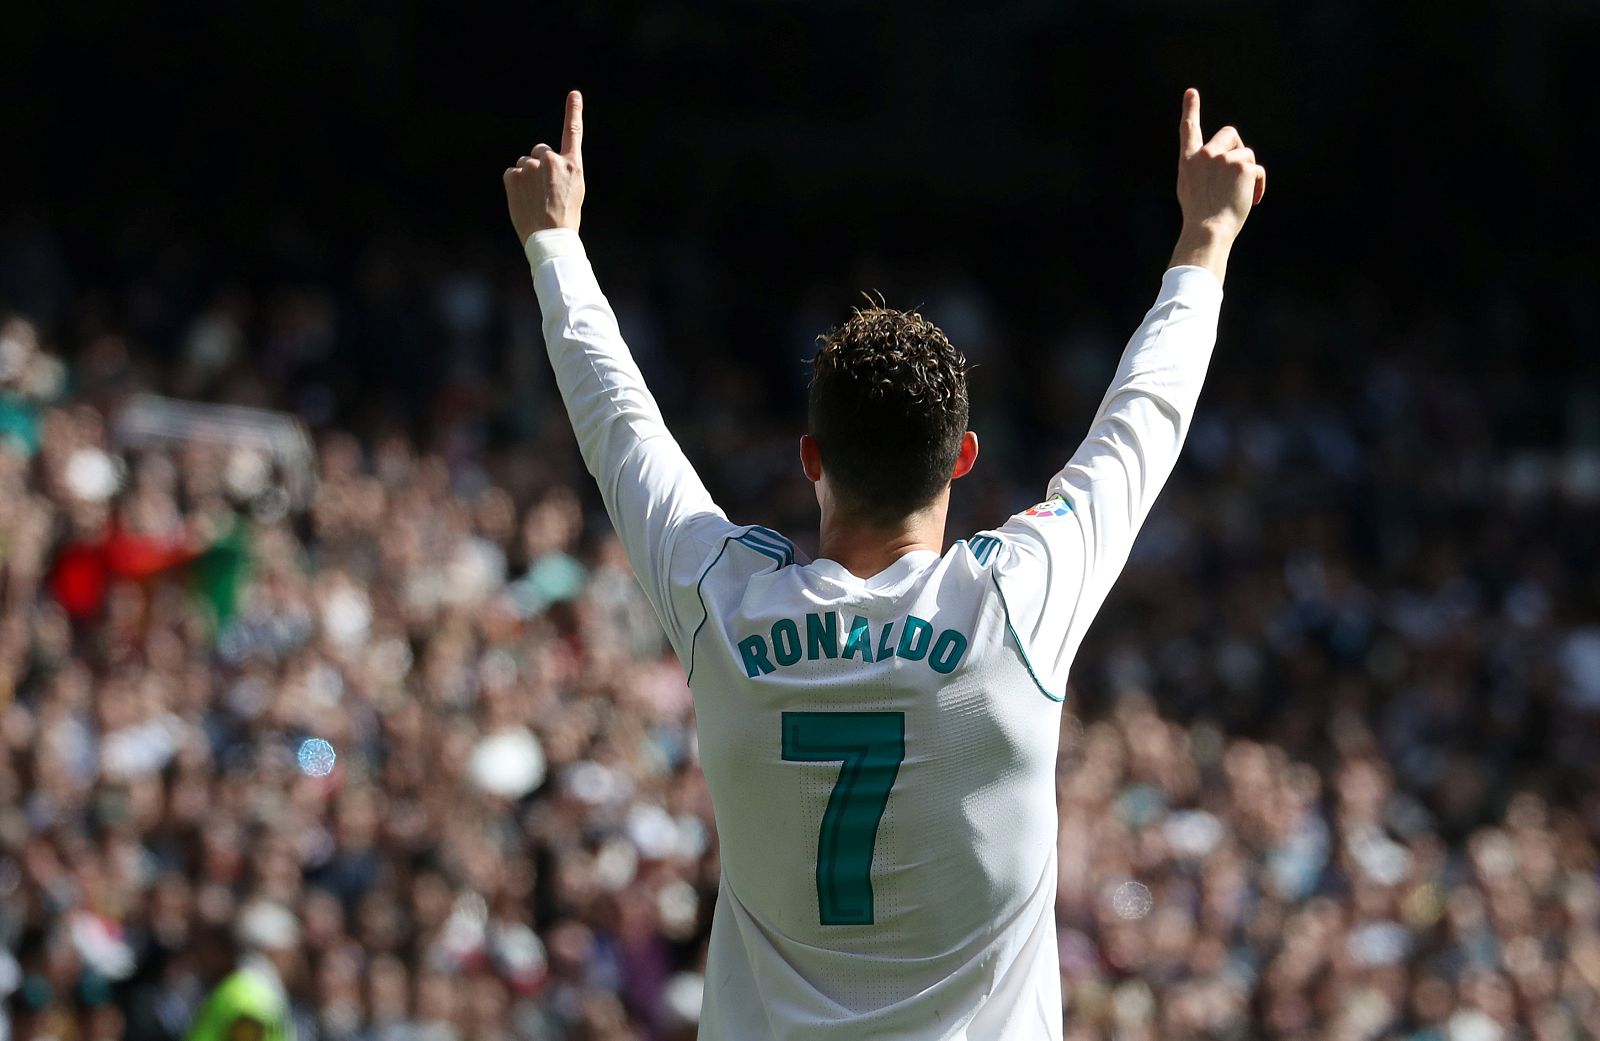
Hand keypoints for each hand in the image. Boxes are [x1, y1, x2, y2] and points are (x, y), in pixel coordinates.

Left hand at [504, 90, 584, 242]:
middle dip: (539, 164)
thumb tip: (541, 159)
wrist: (550, 237)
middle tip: (544, 190)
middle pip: (540, 151)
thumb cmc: (565, 218)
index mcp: (572, 165)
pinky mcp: (513, 176)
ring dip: (527, 177)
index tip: (574, 95)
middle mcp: (551, 161)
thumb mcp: (574, 190)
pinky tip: (523, 200)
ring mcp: (530, 167)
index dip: (573, 112)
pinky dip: (515, 185)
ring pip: (525, 164)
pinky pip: (512, 174)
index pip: (573, 133)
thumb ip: (561, 170)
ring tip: (534, 199)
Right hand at [1175, 88, 1264, 240]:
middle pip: (1230, 134)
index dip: (1190, 110)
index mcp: (1189, 162)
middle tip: (1240, 171)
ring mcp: (1223, 158)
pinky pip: (1257, 169)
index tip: (1191, 93)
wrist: (1208, 229)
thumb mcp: (1191, 189)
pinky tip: (1251, 200)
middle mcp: (1205, 155)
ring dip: (1248, 172)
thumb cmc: (1200, 217)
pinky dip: (1257, 185)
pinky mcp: (1242, 164)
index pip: (1189, 130)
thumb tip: (1223, 162)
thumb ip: (1202, 169)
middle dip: (1239, 148)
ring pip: (1246, 154)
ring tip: (1240, 194)